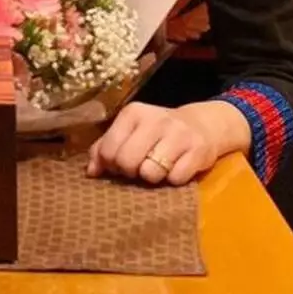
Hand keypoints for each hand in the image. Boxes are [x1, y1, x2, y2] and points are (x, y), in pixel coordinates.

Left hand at [86, 102, 219, 185]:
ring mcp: (178, 134)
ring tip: (158, 167)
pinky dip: (174, 179)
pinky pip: (175, 179)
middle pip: (127, 162)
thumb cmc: (155, 132)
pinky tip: (176, 168)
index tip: (120, 164)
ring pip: (150, 173)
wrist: (201, 124)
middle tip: (138, 168)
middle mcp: (155, 120)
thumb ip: (105, 148)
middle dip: (130, 172)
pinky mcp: (199, 151)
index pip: (109, 150)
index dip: (111, 165)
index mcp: (133, 113)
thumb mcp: (129, 131)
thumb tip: (91, 172)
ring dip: (153, 177)